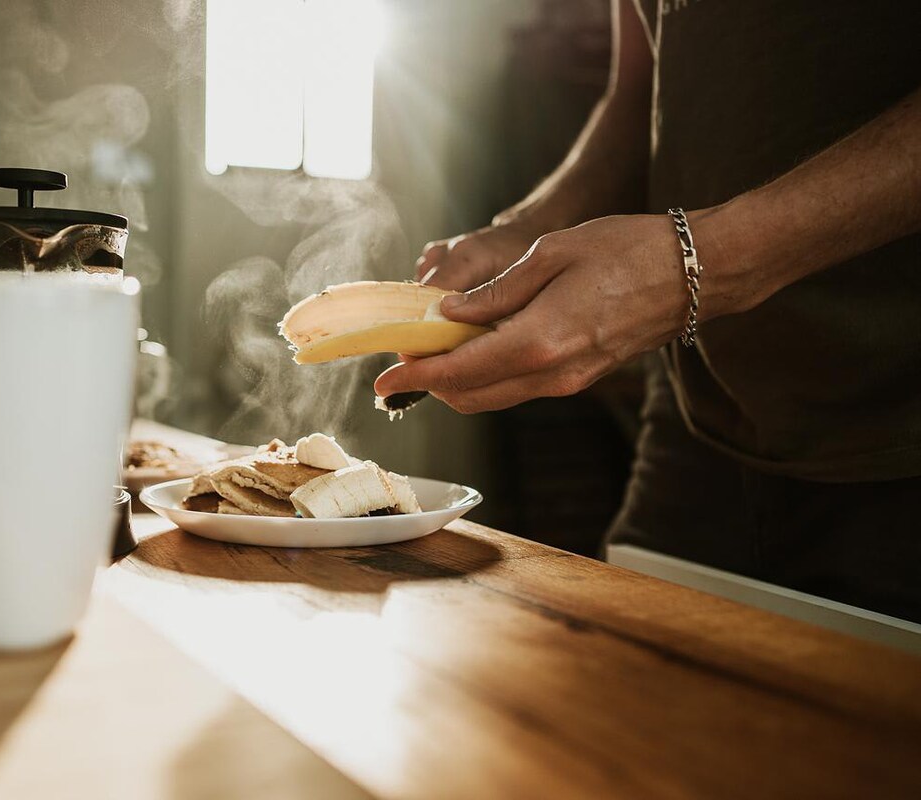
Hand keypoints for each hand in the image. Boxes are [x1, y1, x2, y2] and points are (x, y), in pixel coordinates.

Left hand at [379, 214, 693, 412]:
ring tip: (433, 347)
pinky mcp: (577, 378)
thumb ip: (495, 293)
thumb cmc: (627, 250)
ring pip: (492, 397)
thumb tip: (447, 315)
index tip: (382, 379)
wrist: (694, 274)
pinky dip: (485, 375)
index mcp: (539, 342)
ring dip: (456, 381)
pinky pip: (516, 387)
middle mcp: (550, 374)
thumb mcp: (551, 255)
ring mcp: (566, 382)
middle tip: (404, 354)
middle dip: (429, 382)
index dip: (415, 378)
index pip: (458, 373)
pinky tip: (474, 345)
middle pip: (469, 396)